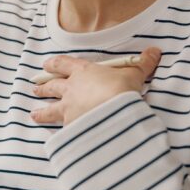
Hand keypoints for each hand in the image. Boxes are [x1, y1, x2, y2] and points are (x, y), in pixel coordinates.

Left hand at [31, 47, 161, 125]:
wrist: (115, 113)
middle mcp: (71, 90)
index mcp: (83, 72)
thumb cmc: (122, 90)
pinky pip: (59, 130)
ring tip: (33, 114)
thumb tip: (155, 51)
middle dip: (43, 88)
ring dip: (41, 112)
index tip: (46, 65)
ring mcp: (69, 109)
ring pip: (49, 109)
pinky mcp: (71, 128)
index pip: (64, 64)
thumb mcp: (134, 74)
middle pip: (52, 87)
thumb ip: (143, 64)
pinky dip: (55, 133)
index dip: (54, 64)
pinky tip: (52, 138)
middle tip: (35, 89)